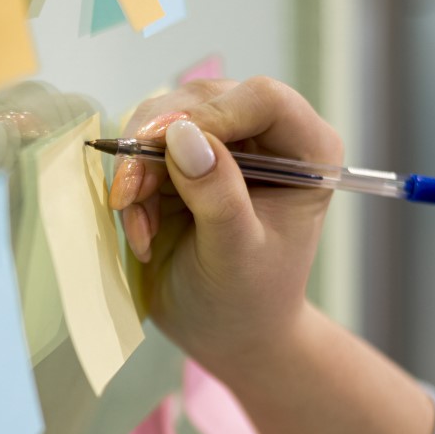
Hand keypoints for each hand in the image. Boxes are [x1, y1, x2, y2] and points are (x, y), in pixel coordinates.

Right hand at [110, 77, 342, 376]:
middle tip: (129, 196)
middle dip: (155, 146)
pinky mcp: (180, 167)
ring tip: (139, 229)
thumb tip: (181, 135)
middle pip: (200, 102)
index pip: (260, 99)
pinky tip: (141, 235)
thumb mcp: (236, 253)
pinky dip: (131, 192)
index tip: (163, 147)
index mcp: (305, 152)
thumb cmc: (247, 302)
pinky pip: (140, 155)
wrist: (224, 335)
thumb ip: (215, 194)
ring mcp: (218, 148)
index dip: (210, 115)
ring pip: (160, 122)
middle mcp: (263, 138)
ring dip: (137, 172)